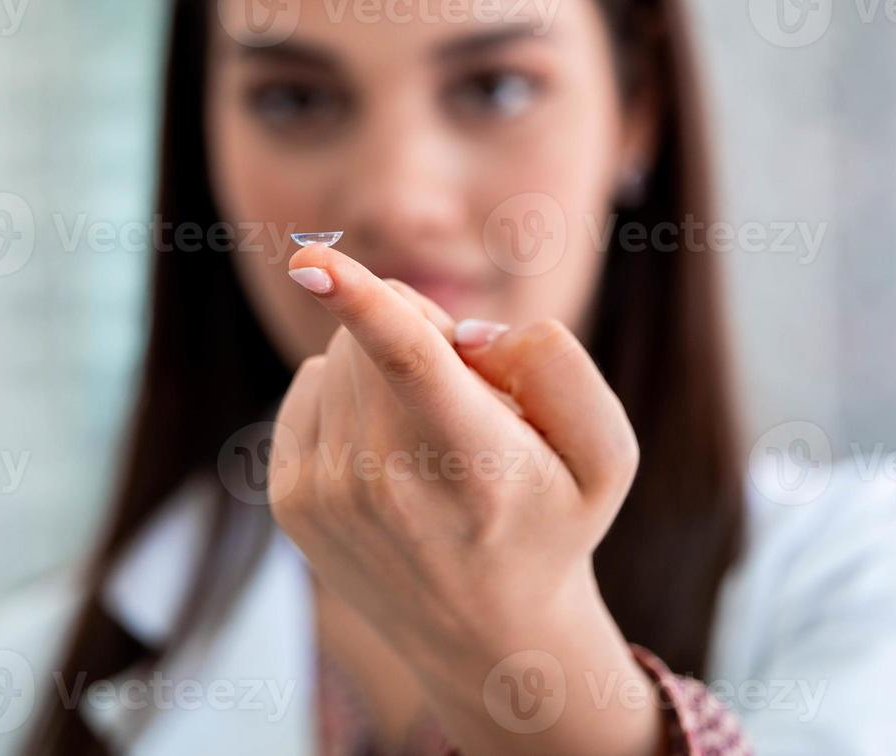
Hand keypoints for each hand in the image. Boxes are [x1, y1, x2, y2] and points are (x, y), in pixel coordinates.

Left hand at [272, 244, 661, 755]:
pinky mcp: (289, 500)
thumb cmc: (552, 523)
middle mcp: (386, 483)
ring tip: (430, 440)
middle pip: (373, 335)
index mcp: (473, 464)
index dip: (359, 297)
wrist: (487, 636)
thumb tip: (462, 334)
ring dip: (382, 370)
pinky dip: (348, 397)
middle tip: (466, 400)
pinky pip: (310, 386)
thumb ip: (556, 366)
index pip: (409, 360)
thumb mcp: (605, 453)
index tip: (308, 259)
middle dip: (419, 334)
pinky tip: (387, 451)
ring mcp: (327, 495)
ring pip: (338, 356)